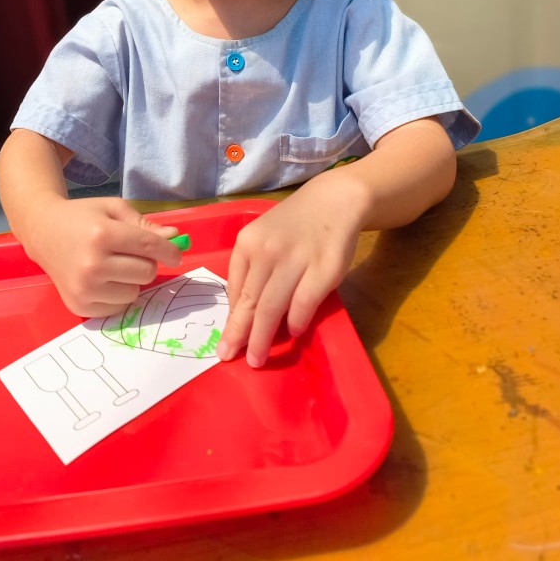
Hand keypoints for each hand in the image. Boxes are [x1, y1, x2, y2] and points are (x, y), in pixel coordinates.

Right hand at [22, 194, 182, 316]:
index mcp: (102, 235)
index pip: (149, 246)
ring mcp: (85, 289)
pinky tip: (104, 280)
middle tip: (130, 253)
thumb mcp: (113, 209)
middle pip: (147, 272)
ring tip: (114, 265)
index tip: (176, 254)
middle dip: (146, 262)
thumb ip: (144, 224)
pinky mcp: (80, 306)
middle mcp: (93, 265)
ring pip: (135, 293)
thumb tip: (174, 237)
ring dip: (132, 280)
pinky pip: (119, 307)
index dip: (169, 251)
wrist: (43, 233)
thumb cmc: (82, 217)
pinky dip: (118, 295)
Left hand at [216, 179, 362, 367]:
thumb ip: (251, 270)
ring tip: (257, 359)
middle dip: (239, 334)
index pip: (234, 289)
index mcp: (247, 243)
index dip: (231, 319)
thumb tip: (240, 312)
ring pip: (272, 307)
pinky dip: (296, 322)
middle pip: (249, 302)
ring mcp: (296, 260)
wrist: (333, 201)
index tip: (226, 342)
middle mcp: (267, 250)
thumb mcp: (262, 238)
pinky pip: (303, 304)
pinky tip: (294, 332)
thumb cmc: (292, 226)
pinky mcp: (323, 269)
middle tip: (229, 357)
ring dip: (262, 337)